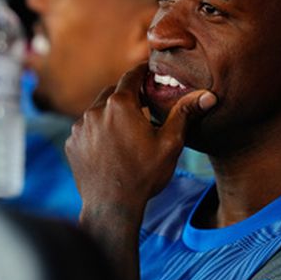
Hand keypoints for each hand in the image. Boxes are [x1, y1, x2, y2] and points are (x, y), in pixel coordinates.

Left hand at [66, 63, 216, 222]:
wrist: (111, 207)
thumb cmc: (144, 175)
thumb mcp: (170, 143)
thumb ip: (184, 113)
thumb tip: (208, 96)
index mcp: (120, 104)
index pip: (131, 76)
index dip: (142, 72)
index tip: (149, 72)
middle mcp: (96, 110)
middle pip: (113, 92)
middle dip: (128, 95)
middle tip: (143, 102)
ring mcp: (80, 127)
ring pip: (98, 110)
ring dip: (111, 114)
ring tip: (127, 129)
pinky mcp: (72, 143)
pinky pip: (86, 128)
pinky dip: (98, 130)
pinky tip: (111, 146)